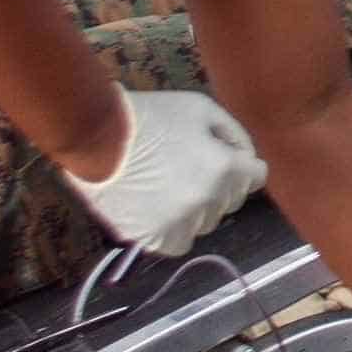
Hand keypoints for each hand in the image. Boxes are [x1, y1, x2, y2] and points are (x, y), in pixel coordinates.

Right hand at [54, 90, 264, 253]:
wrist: (95, 136)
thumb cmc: (150, 116)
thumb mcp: (200, 108)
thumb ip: (233, 135)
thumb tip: (247, 158)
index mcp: (225, 169)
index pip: (256, 177)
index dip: (239, 163)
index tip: (218, 155)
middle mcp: (208, 202)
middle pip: (230, 200)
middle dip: (218, 184)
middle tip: (185, 165)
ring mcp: (181, 223)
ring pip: (206, 222)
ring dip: (195, 208)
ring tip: (166, 185)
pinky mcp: (154, 239)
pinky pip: (179, 242)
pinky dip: (174, 229)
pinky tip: (159, 208)